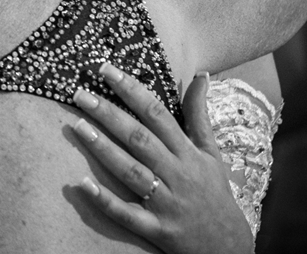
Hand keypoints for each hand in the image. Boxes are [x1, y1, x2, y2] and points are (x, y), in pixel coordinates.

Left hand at [70, 63, 252, 253]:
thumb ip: (199, 115)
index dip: (131, 90)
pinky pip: (128, 214)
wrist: (229, 246)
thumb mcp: (212, 153)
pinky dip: (106, 201)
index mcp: (188, 153)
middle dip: (110, 115)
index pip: (157, 114)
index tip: (105, 70)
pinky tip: (82, 184)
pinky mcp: (158, 229)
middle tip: (80, 94)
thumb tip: (201, 76)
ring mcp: (167, 203)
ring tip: (78, 126)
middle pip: (140, 139)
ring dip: (105, 150)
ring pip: (132, 172)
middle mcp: (178, 174)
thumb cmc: (214, 193)